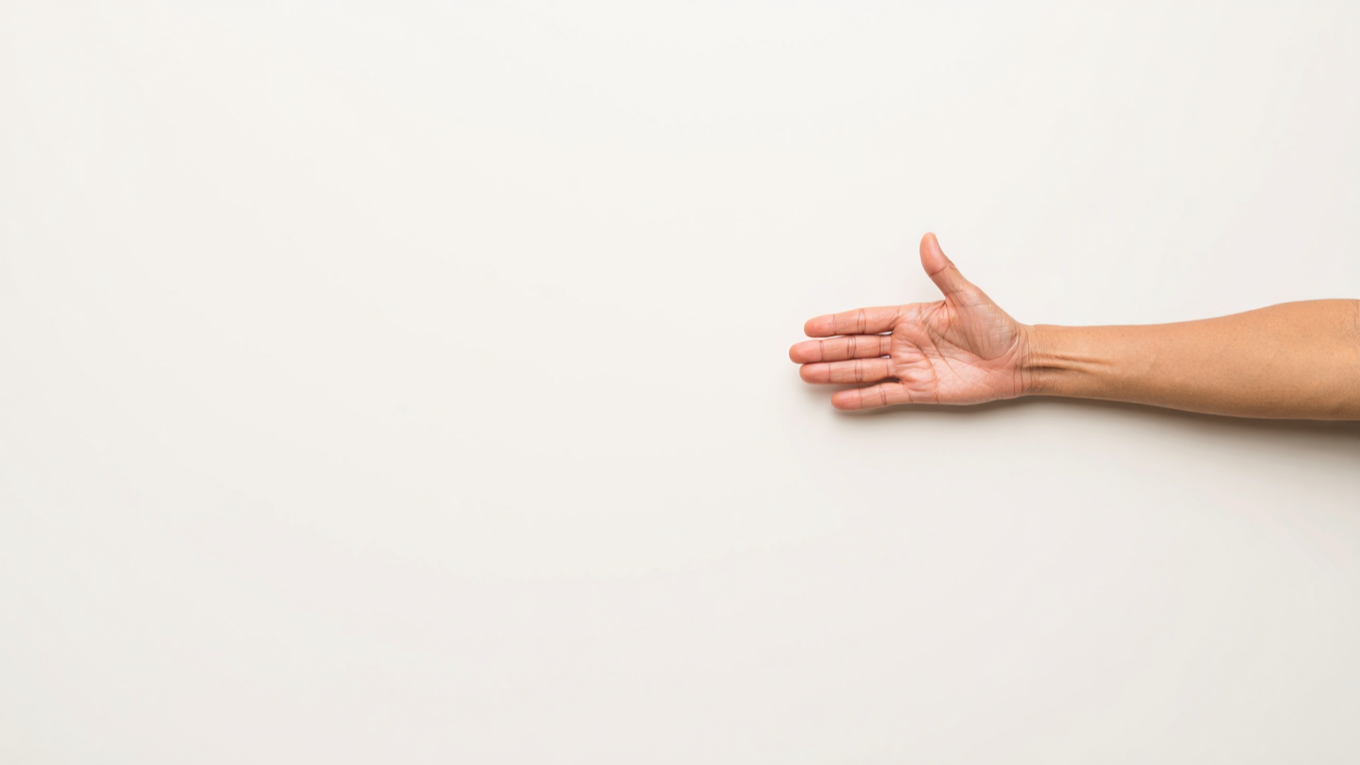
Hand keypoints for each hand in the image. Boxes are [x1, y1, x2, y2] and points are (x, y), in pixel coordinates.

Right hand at [790, 233, 1032, 409]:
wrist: (1018, 361)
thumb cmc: (997, 326)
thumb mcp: (967, 296)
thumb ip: (943, 271)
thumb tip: (928, 239)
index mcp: (911, 318)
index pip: (865, 320)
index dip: (838, 323)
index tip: (812, 326)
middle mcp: (905, 343)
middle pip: (856, 347)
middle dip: (826, 350)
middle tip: (797, 353)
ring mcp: (910, 368)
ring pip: (864, 371)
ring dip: (835, 373)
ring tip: (807, 374)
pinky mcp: (920, 390)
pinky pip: (885, 394)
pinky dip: (862, 398)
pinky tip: (839, 399)